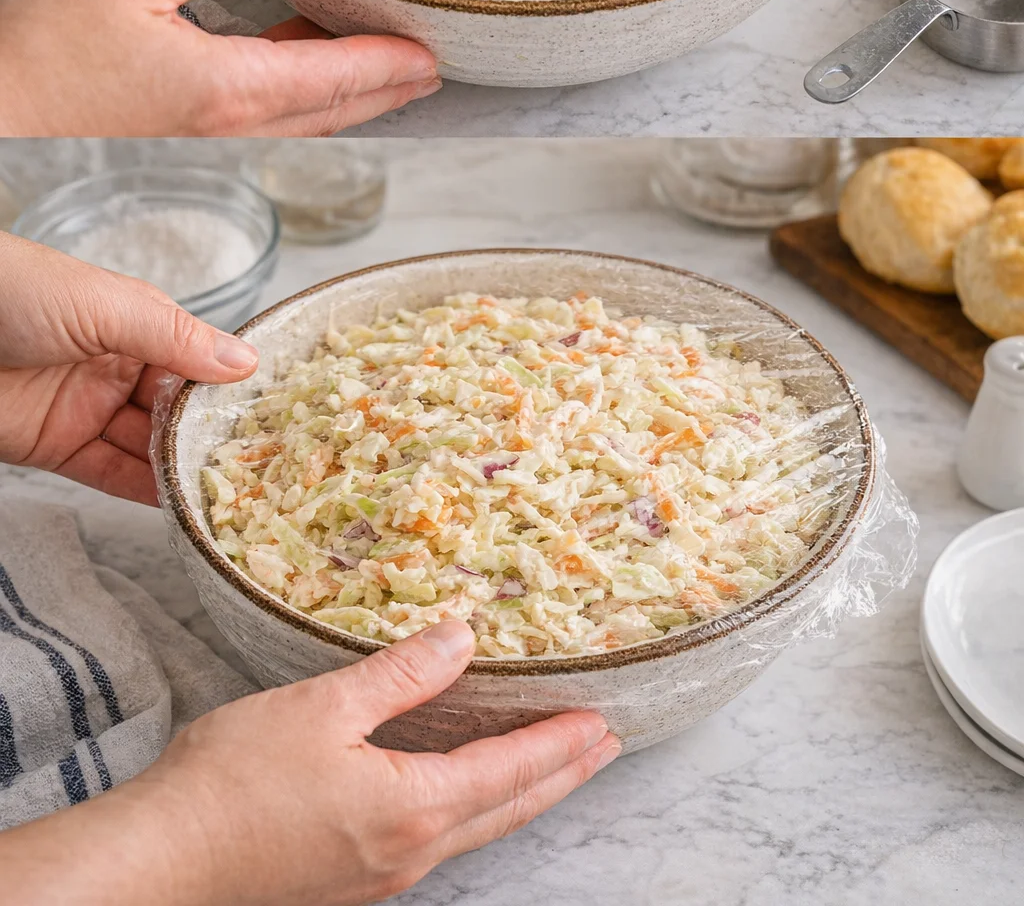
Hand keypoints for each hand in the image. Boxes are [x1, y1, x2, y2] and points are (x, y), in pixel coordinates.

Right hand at [0, 0, 438, 135]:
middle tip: (433, 70)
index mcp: (229, 86)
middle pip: (334, 110)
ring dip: (354, 96)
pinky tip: (307, 64)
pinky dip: (307, 94)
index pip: (337, 77)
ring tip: (392, 73)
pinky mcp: (183, 130)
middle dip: (390, 90)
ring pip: (305, 118)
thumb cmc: (46, 48)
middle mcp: (231, 121)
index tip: (435, 54)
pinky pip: (268, 114)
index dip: (392, 64)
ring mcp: (208, 133)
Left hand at [0, 232, 259, 503]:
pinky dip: (142, 491)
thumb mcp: (107, 306)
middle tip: (258, 466)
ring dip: (181, 467)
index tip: (272, 419)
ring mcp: (88, 408)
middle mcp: (118, 366)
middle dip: (210, 437)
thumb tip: (247, 361)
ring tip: (225, 490)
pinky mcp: (56, 447)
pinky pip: (109, 474)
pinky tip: (176, 503)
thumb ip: (175, 339)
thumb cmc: (18, 291)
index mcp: (136, 323)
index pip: (197, 361)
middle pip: (177, 410)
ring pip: (148, 446)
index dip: (230, 390)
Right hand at [0, 621, 619, 905]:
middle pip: (508, 811)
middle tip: (603, 747)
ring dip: (519, 795)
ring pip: (474, 831)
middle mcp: (409, 852)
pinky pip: (434, 841)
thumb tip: (464, 636)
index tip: (606, 721)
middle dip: (561, 776)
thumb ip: (401, 674)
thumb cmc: (236, 782)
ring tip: (547, 767)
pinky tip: (457, 794)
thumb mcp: (323, 708)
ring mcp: (379, 875)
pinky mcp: (348, 881)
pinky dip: (470, 809)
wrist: (163, 863)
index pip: (512, 772)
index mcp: (414, 808)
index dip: (562, 744)